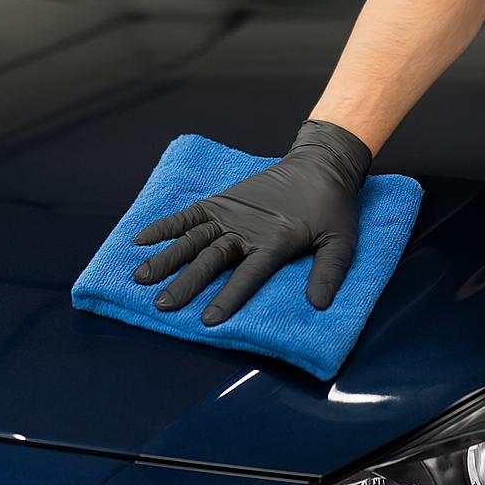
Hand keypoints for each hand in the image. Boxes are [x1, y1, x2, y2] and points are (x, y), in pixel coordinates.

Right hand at [133, 120, 371, 324]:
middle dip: (186, 282)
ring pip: (193, 239)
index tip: (208, 319)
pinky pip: (189, 215)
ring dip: (167, 257)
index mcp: (275, 242)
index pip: (247, 275)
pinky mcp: (221, 202)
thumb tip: (318, 306)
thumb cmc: (332, 208)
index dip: (228, 297)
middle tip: (163, 304)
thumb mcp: (342, 242)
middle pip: (211, 259)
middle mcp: (247, 229)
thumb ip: (329, 273)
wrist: (320, 165)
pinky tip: (142, 240)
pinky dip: (165, 226)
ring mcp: (230, 214)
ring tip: (142, 277)